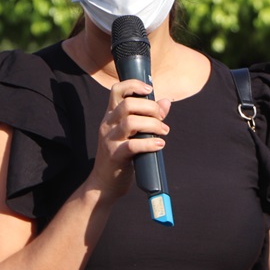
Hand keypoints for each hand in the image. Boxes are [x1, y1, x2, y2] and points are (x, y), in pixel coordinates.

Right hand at [87, 79, 171, 197]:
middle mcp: (108, 124)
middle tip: (162, 119)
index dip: (134, 85)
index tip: (149, 89)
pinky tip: (159, 145)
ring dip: (153, 124)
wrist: (104, 184)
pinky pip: (132, 145)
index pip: (116, 90)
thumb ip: (148, 117)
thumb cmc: (121, 156)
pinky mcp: (115, 156)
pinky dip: (149, 143)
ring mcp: (109, 140)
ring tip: (163, 132)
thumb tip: (165, 101)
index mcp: (111, 116)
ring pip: (130, 122)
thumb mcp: (133, 134)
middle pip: (128, 104)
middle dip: (151, 108)